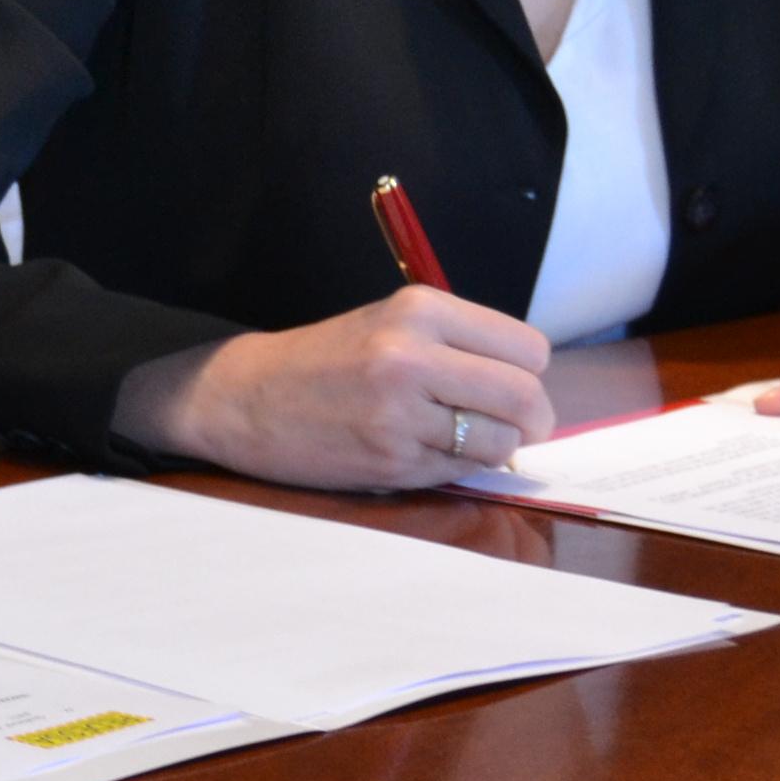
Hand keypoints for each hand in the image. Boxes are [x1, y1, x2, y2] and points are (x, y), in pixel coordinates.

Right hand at [110, 287, 555, 490]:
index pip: (527, 349)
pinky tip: (422, 452)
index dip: (530, 376)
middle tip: (516, 428)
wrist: (247, 397)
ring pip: (498, 442)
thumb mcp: (392, 324)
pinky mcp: (390, 459)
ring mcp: (401, 411)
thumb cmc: (327, 360)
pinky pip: (459, 471)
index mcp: (420, 309)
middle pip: (524, 397)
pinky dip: (456, 468)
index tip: (515, 388)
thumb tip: (531, 392)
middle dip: (532, 421)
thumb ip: (459, 345)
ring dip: (493, 449)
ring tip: (460, 440)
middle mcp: (413, 354)